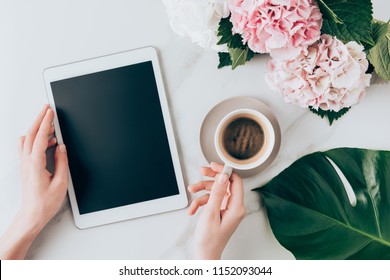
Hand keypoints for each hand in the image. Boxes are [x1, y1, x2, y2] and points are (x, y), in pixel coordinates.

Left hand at [18, 104, 68, 231]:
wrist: (32, 215)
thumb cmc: (44, 203)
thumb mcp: (60, 182)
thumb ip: (61, 162)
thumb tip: (61, 147)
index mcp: (35, 164)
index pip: (40, 137)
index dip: (45, 122)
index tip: (49, 112)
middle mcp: (26, 162)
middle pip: (30, 134)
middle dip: (38, 119)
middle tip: (46, 109)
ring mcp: (24, 164)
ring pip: (27, 139)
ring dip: (37, 129)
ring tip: (50, 126)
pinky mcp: (25, 166)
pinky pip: (27, 147)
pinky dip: (36, 139)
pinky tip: (47, 142)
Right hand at [188, 162, 245, 259]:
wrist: (205, 254)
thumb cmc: (209, 240)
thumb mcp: (211, 213)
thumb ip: (217, 193)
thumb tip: (223, 176)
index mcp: (237, 207)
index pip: (235, 181)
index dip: (225, 171)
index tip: (213, 166)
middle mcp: (234, 207)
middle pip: (225, 184)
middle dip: (211, 178)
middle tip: (201, 171)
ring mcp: (228, 209)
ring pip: (216, 191)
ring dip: (202, 191)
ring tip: (191, 190)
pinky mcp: (221, 212)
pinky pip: (211, 200)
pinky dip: (201, 202)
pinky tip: (193, 209)